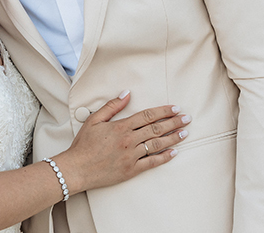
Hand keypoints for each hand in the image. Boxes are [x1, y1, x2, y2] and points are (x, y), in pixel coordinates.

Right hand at [53, 93, 187, 193]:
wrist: (77, 169)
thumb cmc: (84, 145)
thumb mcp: (94, 120)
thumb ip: (112, 106)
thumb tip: (127, 93)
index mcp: (121, 127)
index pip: (147, 115)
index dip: (163, 111)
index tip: (175, 108)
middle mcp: (129, 140)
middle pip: (156, 128)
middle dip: (173, 122)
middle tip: (186, 118)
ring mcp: (131, 156)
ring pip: (157, 144)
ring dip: (173, 138)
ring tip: (184, 133)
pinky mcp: (131, 170)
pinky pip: (152, 163)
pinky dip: (164, 157)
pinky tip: (174, 152)